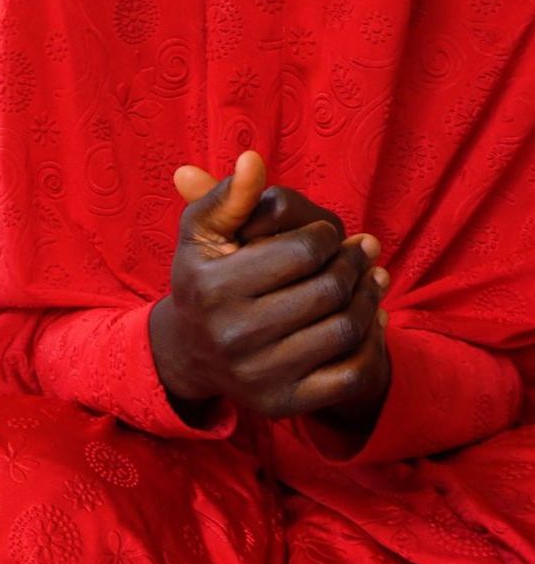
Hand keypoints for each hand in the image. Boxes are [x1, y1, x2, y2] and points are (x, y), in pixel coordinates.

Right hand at [152, 151, 388, 418]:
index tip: (328, 233)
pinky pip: (349, 373)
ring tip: (374, 278)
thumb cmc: (204, 279)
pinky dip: (371, 344)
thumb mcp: (203, 234)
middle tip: (363, 250)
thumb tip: (254, 160)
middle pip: (329, 291)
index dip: (326, 236)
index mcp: (212, 287)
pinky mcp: (282, 403)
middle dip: (354, 264)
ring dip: (370, 299)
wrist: (189, 353)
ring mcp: (258, 373)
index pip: (300, 252)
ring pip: (345, 329)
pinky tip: (372, 318)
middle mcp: (232, 334)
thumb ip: (229, 196)